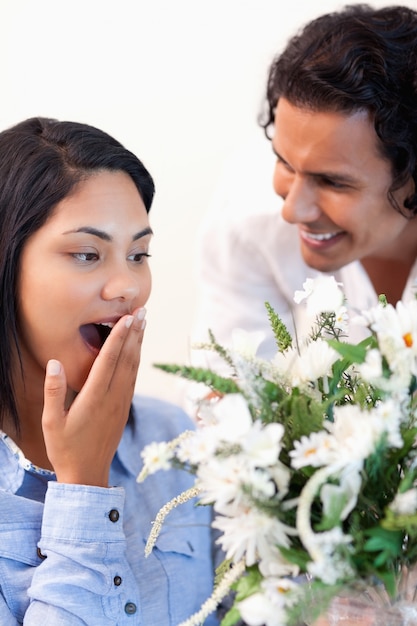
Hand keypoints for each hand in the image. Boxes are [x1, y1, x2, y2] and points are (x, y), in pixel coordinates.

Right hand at [41, 308, 145, 486]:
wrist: (88, 475)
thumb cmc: (65, 448)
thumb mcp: (51, 422)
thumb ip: (53, 391)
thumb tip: (54, 362)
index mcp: (94, 398)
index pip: (109, 361)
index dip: (119, 337)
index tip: (128, 318)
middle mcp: (113, 397)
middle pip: (127, 359)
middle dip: (135, 333)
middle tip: (143, 310)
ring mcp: (121, 403)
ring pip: (133, 367)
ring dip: (139, 343)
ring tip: (144, 323)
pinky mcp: (124, 408)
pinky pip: (133, 378)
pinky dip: (137, 360)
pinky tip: (138, 350)